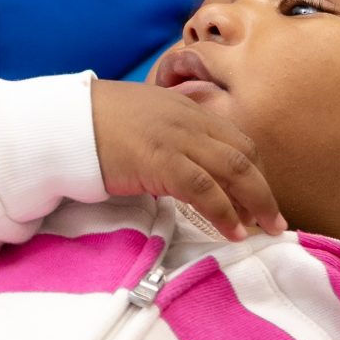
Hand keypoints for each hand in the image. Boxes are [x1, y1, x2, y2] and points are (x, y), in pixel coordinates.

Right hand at [89, 79, 284, 239]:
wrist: (64, 121)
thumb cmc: (96, 126)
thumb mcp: (144, 122)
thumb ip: (169, 137)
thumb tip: (184, 170)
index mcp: (186, 109)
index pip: (236, 139)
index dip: (256, 170)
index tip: (260, 197)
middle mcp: (189, 120)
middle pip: (244, 153)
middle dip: (264, 189)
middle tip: (275, 220)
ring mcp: (176, 138)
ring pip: (234, 168)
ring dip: (256, 203)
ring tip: (265, 229)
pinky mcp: (160, 160)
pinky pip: (204, 188)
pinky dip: (225, 211)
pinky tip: (233, 231)